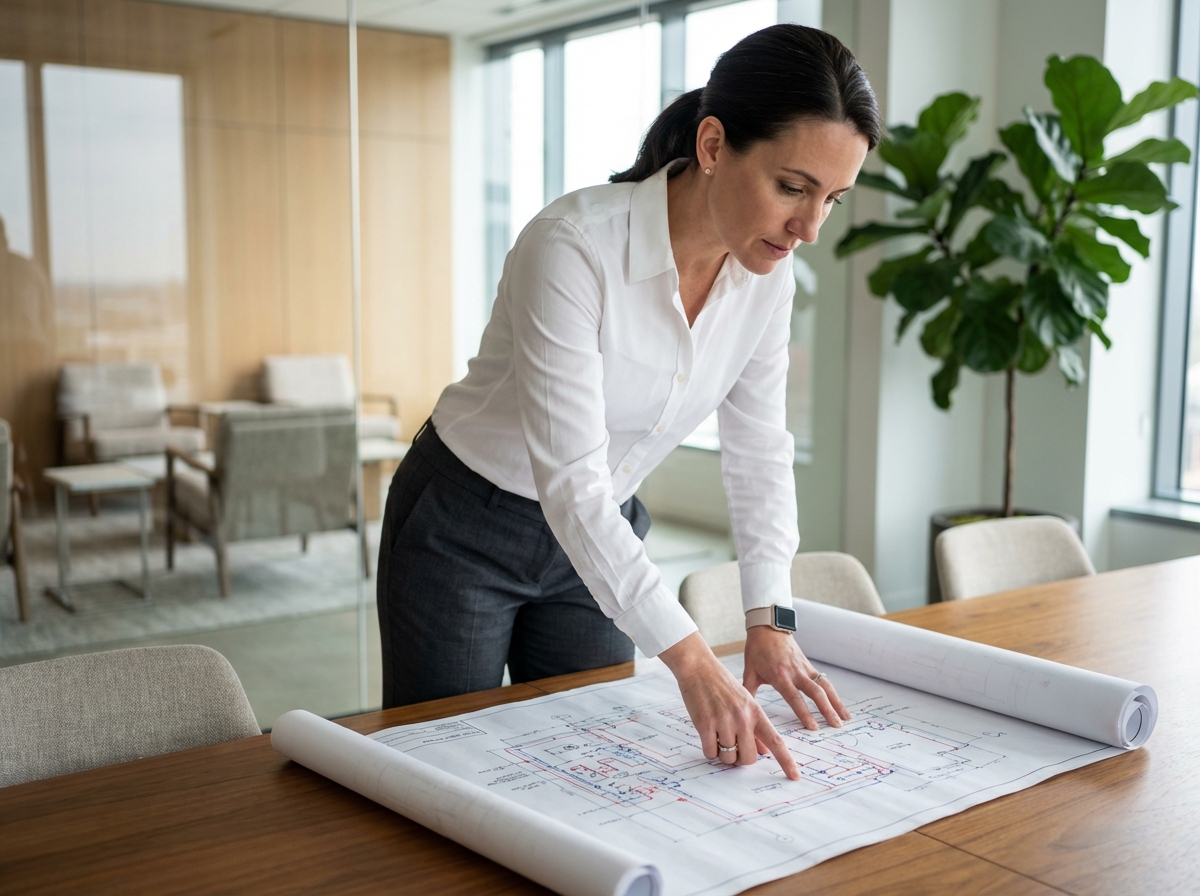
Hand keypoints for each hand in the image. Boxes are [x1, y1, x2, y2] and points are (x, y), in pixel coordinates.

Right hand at [659, 632, 800, 779]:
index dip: (786, 761)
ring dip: (722, 754)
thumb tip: (765, 752)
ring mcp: (724, 721)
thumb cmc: (721, 684)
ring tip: (717, 737)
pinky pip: (710, 752)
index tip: (795, 777)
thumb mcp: (744, 702)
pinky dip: (709, 750)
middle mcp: (742, 718)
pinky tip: (707, 735)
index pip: (775, 741)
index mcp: (755, 712)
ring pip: (728, 758)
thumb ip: (755, 726)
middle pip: (749, 758)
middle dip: (740, 759)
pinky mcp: (705, 724)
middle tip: (732, 746)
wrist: (698, 667)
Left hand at [743, 625, 849, 730]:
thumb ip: (748, 691)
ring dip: (836, 703)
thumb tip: (743, 711)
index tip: (813, 727)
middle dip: (827, 710)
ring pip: (825, 687)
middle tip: (835, 726)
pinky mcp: (809, 666)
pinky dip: (834, 694)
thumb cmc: (757, 649)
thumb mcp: (749, 671)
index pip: (794, 697)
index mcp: (779, 675)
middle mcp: (795, 672)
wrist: (768, 627)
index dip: (804, 712)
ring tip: (845, 719)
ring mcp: (804, 668)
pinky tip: (840, 706)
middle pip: (815, 693)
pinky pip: (824, 681)